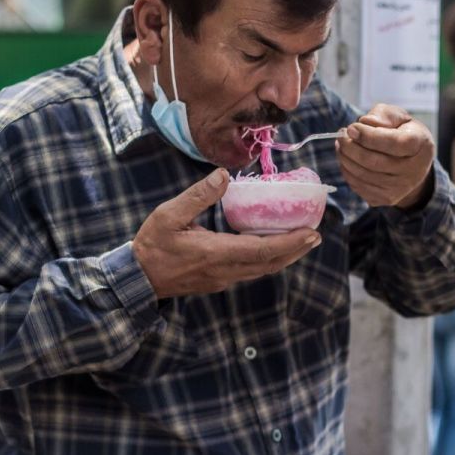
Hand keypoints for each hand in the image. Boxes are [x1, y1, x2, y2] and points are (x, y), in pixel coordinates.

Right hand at [132, 168, 322, 298]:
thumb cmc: (152, 244)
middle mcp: (225, 270)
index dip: (290, 243)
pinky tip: (274, 247)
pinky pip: (252, 270)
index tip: (310, 232)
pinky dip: (269, 258)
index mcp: (215, 252)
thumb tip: (223, 174)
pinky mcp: (219, 280)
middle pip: (270, 263)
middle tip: (315, 235)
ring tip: (302, 240)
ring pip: (262, 269)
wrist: (139, 278)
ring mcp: (223, 278)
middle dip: (295, 250)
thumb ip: (198, 195)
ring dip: (285, 256)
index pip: (262, 250)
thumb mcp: (169, 214)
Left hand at [336, 104, 435, 207]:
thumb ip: (383, 115)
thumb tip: (365, 123)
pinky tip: (347, 159)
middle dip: (350, 147)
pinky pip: (359, 186)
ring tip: (341, 145)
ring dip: (345, 158)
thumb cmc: (402, 134)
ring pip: (363, 175)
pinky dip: (347, 171)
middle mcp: (413, 170)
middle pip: (373, 162)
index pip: (393, 143)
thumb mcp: (398, 117)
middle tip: (341, 135)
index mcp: (419, 145)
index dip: (368, 136)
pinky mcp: (386, 198)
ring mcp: (400, 188)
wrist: (413, 164)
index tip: (351, 128)